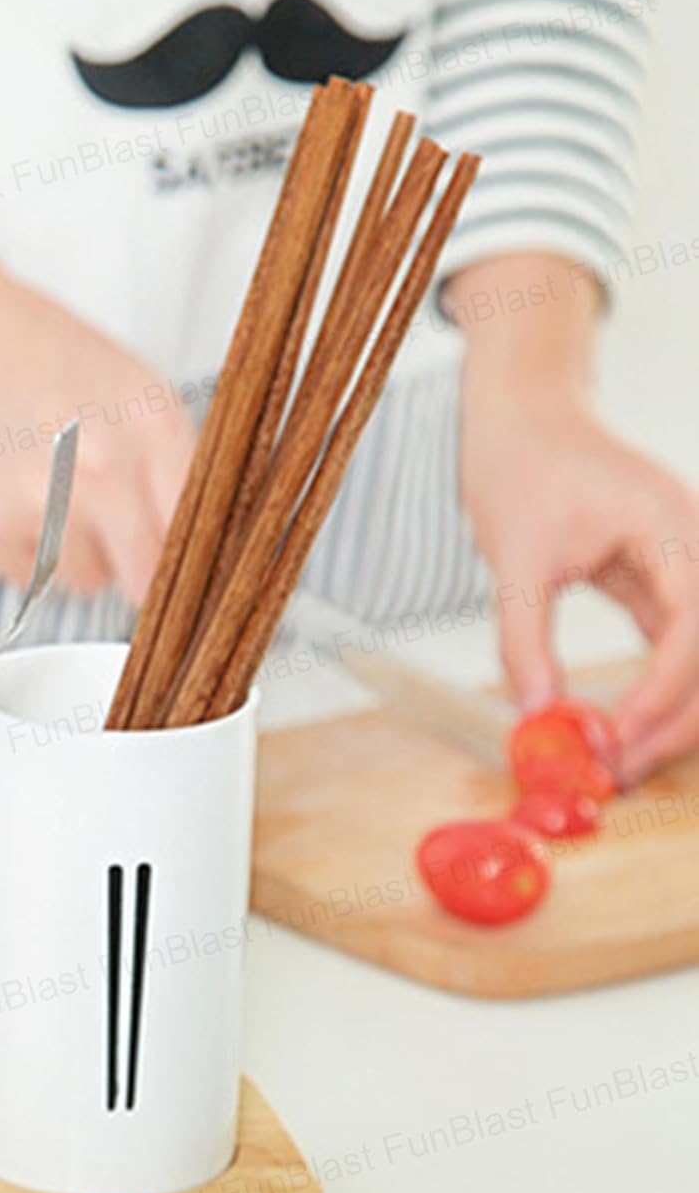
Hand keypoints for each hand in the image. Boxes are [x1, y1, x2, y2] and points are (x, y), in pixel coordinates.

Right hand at [0, 271, 197, 600]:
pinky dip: (29, 552)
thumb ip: (172, 466)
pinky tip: (16, 499)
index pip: (197, 535)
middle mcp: (102, 465)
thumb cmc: (44, 357)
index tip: (186, 574)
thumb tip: (201, 552)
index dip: (192, 563)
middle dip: (140, 575)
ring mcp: (41, 499)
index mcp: (152, 423)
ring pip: (90, 581)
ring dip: (81, 557)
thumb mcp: (134, 391)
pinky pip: (34, 580)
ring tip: (56, 497)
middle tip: (127, 555)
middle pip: (146, 577)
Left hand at [460, 368, 698, 782]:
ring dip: (670, 718)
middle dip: (673, 722)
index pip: (692, 624)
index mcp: (674, 528)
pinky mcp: (666, 587)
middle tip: (614, 774)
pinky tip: (621, 734)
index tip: (616, 739)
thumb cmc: (522, 468)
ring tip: (613, 766)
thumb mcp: (513, 556)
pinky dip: (656, 695)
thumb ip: (524, 637)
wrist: (527, 418)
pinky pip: (678, 651)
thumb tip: (534, 714)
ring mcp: (690, 569)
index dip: (663, 691)